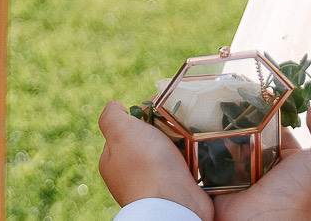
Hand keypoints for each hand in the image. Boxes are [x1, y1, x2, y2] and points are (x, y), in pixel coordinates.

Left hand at [97, 100, 210, 217]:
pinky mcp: (176, 191)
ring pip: (169, 153)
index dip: (142, 114)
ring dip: (181, 143)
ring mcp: (154, 184)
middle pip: (149, 140)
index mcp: (114, 161)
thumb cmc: (146, 165)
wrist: (174, 204)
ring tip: (192, 134)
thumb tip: (115, 106)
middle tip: (178, 121)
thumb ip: (111, 116)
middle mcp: (131, 175)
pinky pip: (184, 167)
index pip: (126, 129)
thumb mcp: (120, 131)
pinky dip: (192, 159)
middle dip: (164, 129)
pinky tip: (198, 152)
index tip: (159, 107)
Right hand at [213, 108, 310, 220]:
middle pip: (249, 133)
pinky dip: (205, 146)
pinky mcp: (218, 181)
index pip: (276, 129)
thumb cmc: (297, 196)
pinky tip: (202, 130)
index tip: (256, 92)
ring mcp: (239, 174)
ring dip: (221, 129)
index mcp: (286, 161)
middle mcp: (262, 167)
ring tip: (212, 111)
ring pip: (228, 143)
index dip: (269, 111)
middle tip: (229, 98)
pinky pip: (210, 158)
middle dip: (241, 118)